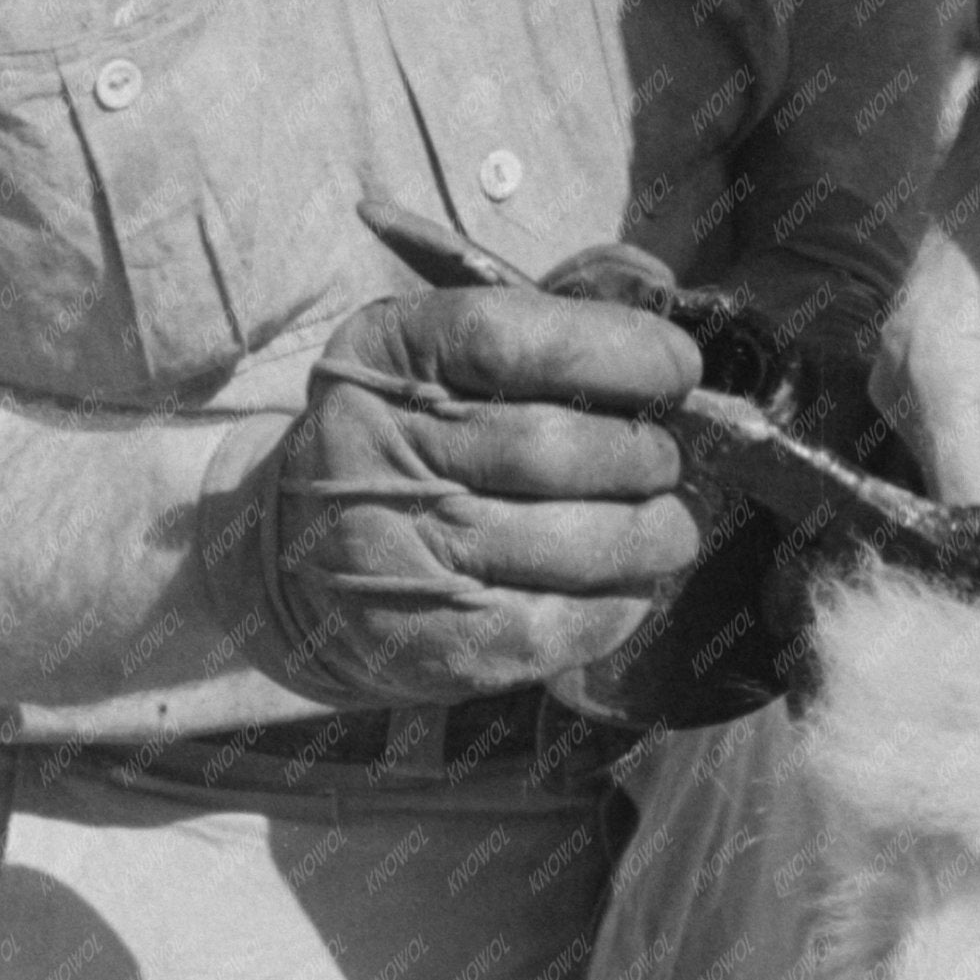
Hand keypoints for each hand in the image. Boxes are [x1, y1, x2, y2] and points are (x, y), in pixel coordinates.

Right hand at [240, 287, 703, 703]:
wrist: (301, 561)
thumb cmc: (414, 444)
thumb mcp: (440, 360)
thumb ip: (540, 339)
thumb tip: (673, 354)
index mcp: (386, 357)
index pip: (512, 340)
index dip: (618, 351)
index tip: (678, 368)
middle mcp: (379, 450)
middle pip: (551, 448)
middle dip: (642, 455)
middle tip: (664, 462)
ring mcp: (396, 552)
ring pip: (568, 542)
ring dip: (649, 535)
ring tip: (668, 527)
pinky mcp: (426, 640)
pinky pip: (555, 625)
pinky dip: (616, 605)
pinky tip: (626, 584)